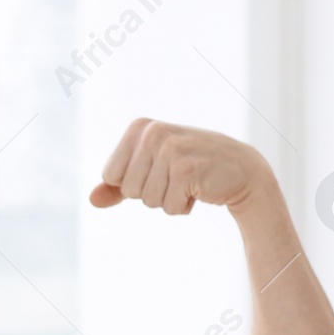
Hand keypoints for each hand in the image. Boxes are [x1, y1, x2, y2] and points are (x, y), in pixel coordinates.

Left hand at [89, 118, 269, 214]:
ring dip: (169, 200)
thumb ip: (117, 185)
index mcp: (139, 127)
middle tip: (177, 177)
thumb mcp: (151, 171)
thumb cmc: (191, 169)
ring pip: (148, 201)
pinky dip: (184, 207)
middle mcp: (153, 133)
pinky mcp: (187, 170)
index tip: (159, 170)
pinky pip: (169, 207)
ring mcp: (171, 149)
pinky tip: (200, 189)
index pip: (110, 176)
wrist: (241, 170)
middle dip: (152, 193)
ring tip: (189, 182)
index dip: (133, 184)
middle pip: (128, 190)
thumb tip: (92, 200)